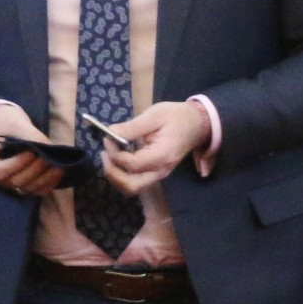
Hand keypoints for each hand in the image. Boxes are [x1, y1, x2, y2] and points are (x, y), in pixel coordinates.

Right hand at [0, 102, 64, 196]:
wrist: (4, 122)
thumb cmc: (3, 120)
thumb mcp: (14, 122)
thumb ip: (29, 134)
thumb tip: (48, 147)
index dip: (16, 165)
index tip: (31, 153)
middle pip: (14, 182)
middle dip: (33, 171)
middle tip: (47, 157)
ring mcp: (8, 180)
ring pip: (26, 188)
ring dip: (43, 180)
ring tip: (57, 167)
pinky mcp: (22, 181)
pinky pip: (34, 189)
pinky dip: (47, 185)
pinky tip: (57, 175)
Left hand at [98, 101, 212, 196]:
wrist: (197, 123)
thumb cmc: (176, 117)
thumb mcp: (155, 115)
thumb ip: (132, 127)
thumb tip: (110, 133)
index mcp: (162, 156)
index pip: (132, 165)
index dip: (115, 154)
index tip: (108, 137)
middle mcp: (160, 171)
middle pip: (130, 186)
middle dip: (112, 173)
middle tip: (104, 153)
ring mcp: (159, 175)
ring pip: (132, 188)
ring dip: (116, 176)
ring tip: (109, 156)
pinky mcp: (155, 173)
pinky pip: (135, 181)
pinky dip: (122, 174)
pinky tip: (119, 157)